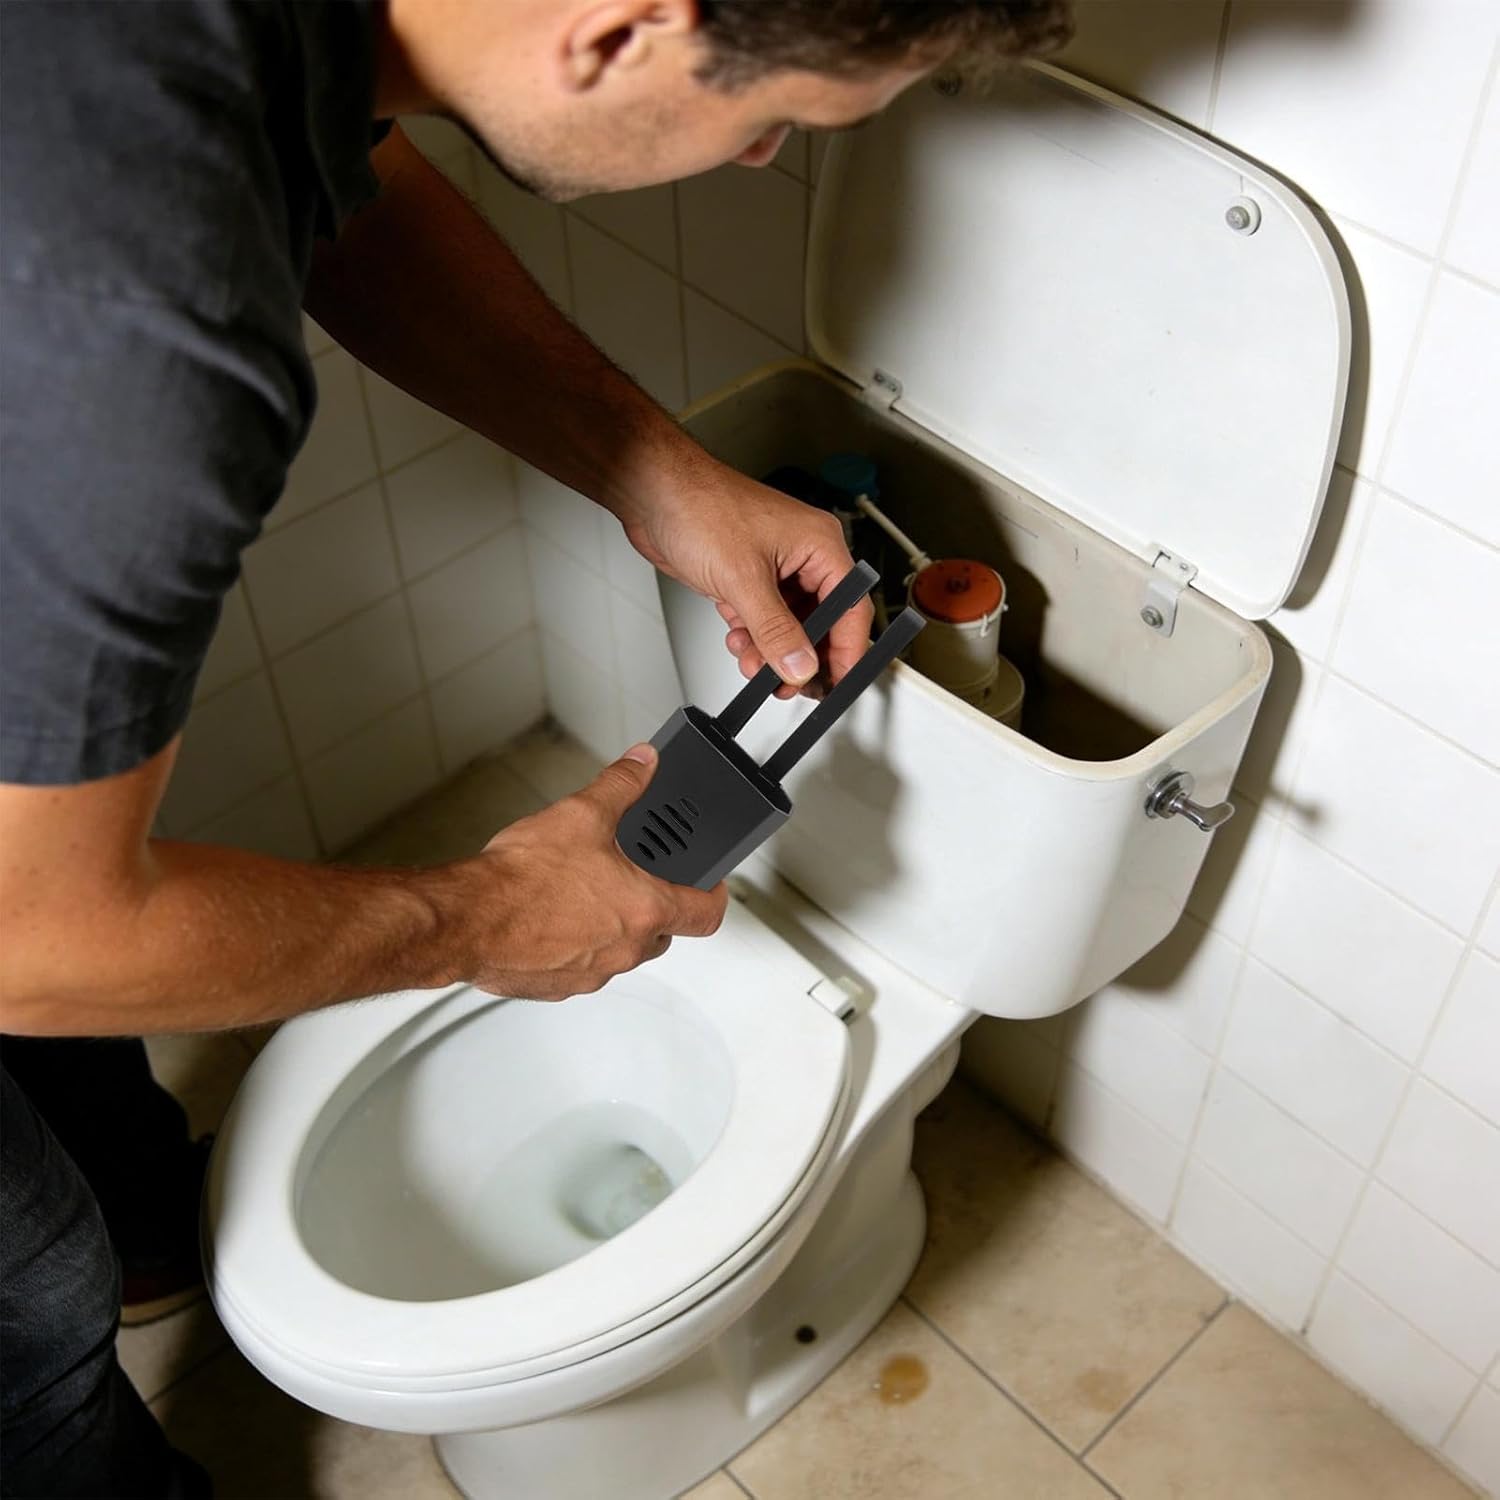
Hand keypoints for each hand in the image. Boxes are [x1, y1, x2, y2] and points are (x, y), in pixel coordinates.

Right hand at [460, 744, 725, 999]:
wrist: (466, 921)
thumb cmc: (521, 880)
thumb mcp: (580, 815)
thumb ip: (621, 786)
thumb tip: (643, 764)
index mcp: (644, 909)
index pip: (707, 913)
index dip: (713, 894)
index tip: (708, 882)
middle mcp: (625, 949)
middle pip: (663, 932)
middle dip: (654, 904)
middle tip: (635, 876)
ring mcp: (593, 973)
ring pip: (620, 949)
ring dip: (611, 923)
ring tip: (584, 889)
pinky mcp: (559, 986)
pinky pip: (582, 964)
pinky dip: (575, 942)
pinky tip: (551, 914)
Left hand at [620, 463, 872, 699]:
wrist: (653, 492)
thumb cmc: (699, 505)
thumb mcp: (743, 578)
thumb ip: (775, 630)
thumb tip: (800, 665)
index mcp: (819, 544)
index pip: (850, 607)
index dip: (847, 650)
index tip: (837, 682)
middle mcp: (802, 555)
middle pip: (822, 621)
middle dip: (801, 656)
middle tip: (789, 684)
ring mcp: (774, 567)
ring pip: (788, 626)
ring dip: (771, 651)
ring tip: (753, 664)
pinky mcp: (747, 577)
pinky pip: (762, 620)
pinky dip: (752, 638)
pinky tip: (738, 642)